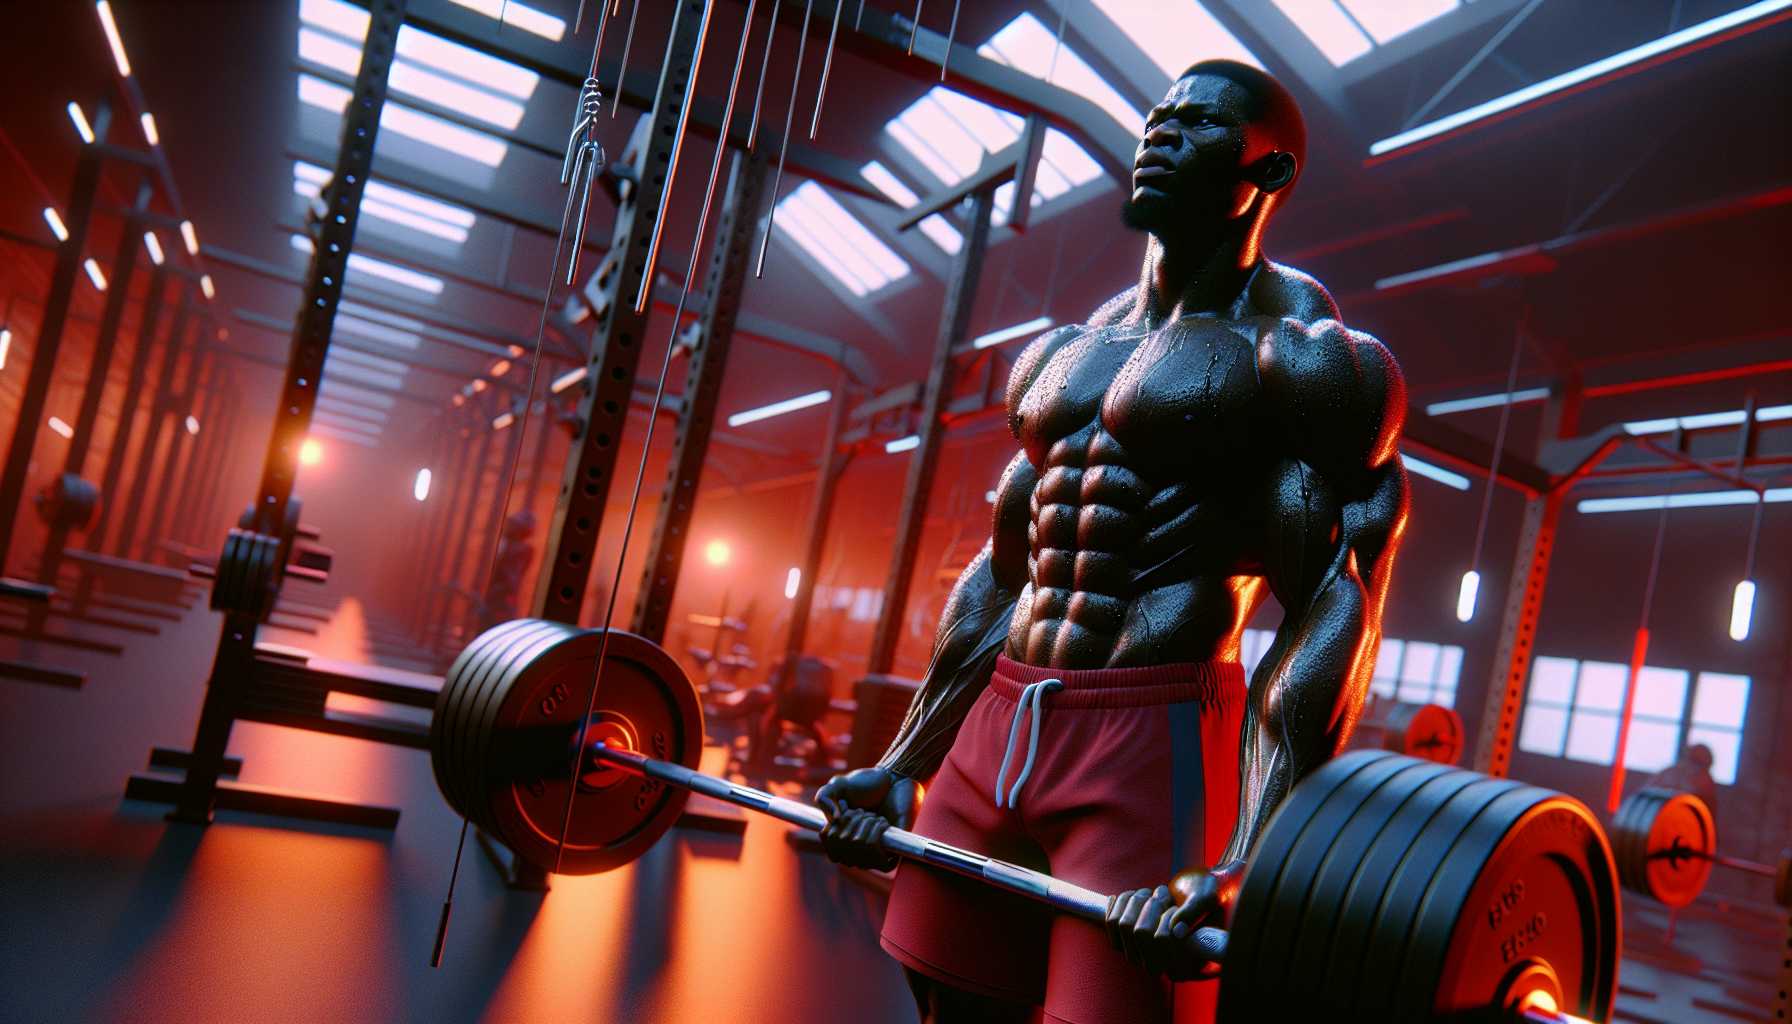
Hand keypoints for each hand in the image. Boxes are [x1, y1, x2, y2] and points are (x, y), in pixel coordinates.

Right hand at [814, 767, 918, 870]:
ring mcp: (877, 852)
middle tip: (862, 810)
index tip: (844, 813)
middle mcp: (860, 851)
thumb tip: (834, 821)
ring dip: (865, 824)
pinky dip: (877, 832)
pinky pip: (877, 854)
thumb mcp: (837, 785)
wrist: (894, 778)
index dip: (834, 832)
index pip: (833, 855)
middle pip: (844, 849)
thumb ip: (823, 797)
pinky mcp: (893, 850)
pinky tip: (883, 822)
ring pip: (860, 848)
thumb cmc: (867, 783)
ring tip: (874, 815)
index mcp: (845, 841)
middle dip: (851, 822)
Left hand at [1105, 861, 1243, 980]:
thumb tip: (1176, 931)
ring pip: (1124, 925)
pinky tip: (1134, 895)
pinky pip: (1111, 923)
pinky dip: (1121, 902)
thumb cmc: (1211, 893)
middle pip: (1140, 932)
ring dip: (1137, 900)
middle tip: (1165, 892)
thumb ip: (1193, 913)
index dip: (1166, 916)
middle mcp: (1164, 966)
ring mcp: (1144, 955)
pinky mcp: (1128, 943)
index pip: (1162, 939)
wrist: (1200, 889)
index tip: (1175, 905)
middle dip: (1151, 904)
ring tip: (1152, 893)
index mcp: (1187, 965)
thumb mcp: (1208, 897)